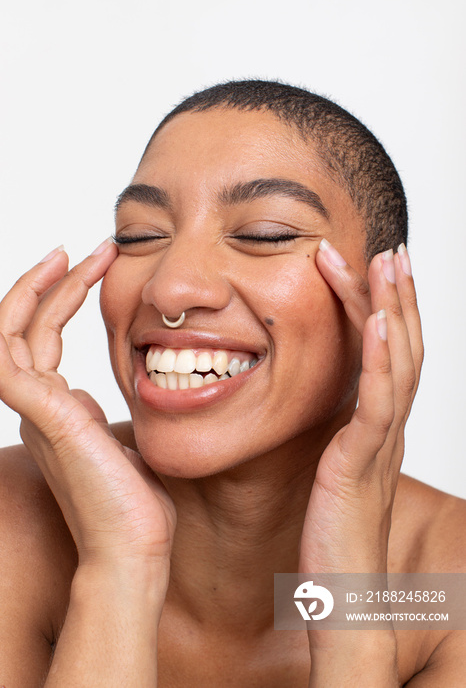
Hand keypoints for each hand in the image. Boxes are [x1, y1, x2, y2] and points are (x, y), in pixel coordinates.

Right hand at [0, 241, 175, 569]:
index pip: (47, 341)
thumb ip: (116, 411)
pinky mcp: (42, 413)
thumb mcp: (128, 438)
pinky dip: (24, 311)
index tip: (100, 266)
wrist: (134, 546)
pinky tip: (58, 277)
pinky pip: (8, 352)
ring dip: (40, 287)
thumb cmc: (137, 502)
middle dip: (57, 283)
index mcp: (59, 410)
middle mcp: (40, 406)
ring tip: (75, 254)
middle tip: (91, 248)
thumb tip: (134, 387)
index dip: (67, 300)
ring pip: (12, 331)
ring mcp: (35, 410)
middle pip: (29, 328)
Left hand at [298, 241, 422, 684]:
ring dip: (394, 309)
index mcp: (372, 429)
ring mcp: (379, 444)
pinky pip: (380, 401)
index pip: (384, 357)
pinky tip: (379, 320)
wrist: (344, 600)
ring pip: (397, 363)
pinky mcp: (362, 464)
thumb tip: (303, 414)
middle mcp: (384, 429)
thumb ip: (324, 442)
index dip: (383, 311)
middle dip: (397, 296)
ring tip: (388, 262)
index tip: (370, 269)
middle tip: (391, 248)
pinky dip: (384, 357)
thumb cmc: (329, 539)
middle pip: (402, 348)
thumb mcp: (327, 476)